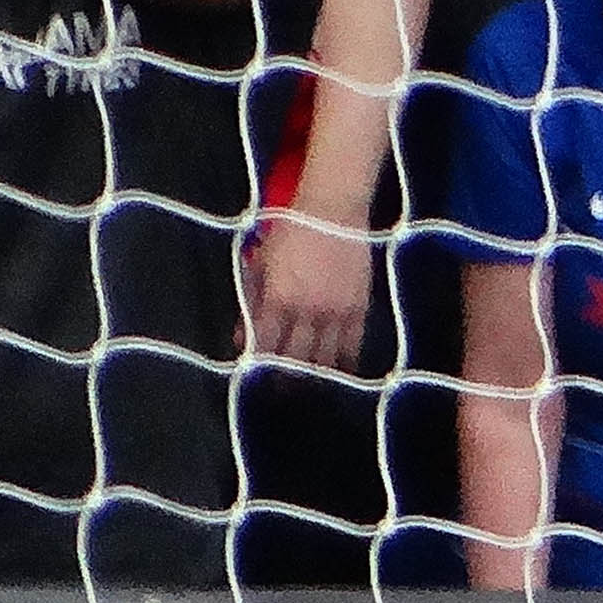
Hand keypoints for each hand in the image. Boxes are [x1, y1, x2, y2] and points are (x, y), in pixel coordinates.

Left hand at [242, 211, 374, 372]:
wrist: (333, 212)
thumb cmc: (291, 232)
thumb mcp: (261, 263)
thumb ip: (252, 300)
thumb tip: (242, 336)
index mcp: (278, 299)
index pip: (266, 345)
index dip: (260, 366)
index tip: (256, 378)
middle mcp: (307, 311)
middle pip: (295, 358)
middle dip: (286, 377)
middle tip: (282, 390)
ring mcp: (336, 312)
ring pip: (325, 357)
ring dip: (316, 374)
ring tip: (310, 384)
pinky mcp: (359, 308)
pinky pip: (353, 344)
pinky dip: (345, 360)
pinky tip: (340, 370)